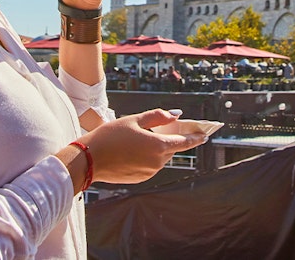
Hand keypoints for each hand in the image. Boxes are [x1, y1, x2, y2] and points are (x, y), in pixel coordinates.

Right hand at [78, 109, 206, 183]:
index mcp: (158, 146)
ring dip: (156, 148)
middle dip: (170, 139)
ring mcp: (149, 173)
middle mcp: (157, 162)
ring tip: (137, 138)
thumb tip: (175, 115)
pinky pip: (149, 166)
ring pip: (160, 158)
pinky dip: (146, 157)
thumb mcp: (134, 120)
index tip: (205, 135)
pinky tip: (131, 150)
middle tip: (161, 129)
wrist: (89, 159)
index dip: (196, 138)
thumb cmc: (110, 136)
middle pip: (171, 149)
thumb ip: (158, 117)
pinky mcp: (140, 179)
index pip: (184, 142)